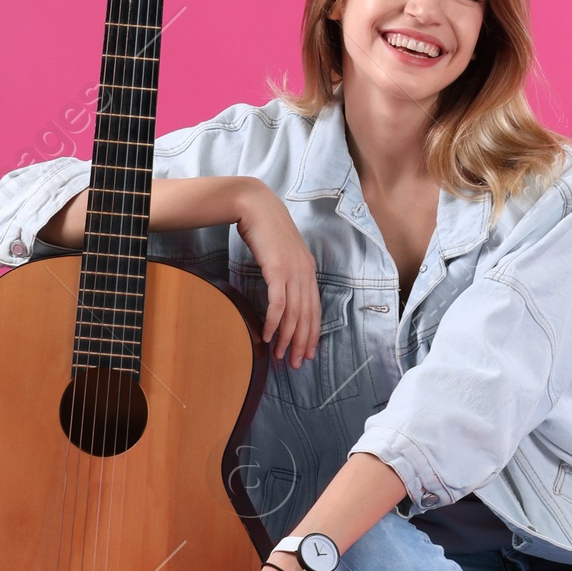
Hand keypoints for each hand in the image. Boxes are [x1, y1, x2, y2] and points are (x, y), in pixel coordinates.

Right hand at [234, 179, 321, 367]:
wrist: (256, 205)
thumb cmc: (265, 229)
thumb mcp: (282, 253)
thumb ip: (287, 272)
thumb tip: (282, 294)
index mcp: (308, 269)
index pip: (315, 308)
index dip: (312, 333)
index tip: (307, 353)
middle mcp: (305, 272)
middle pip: (307, 315)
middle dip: (302, 343)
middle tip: (295, 364)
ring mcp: (292, 270)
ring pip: (295, 313)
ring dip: (287, 338)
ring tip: (279, 356)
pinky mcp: (277, 269)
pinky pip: (278, 303)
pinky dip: (274, 322)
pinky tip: (267, 335)